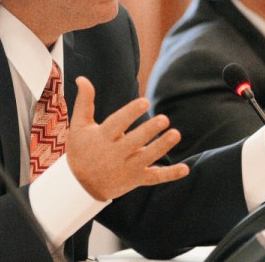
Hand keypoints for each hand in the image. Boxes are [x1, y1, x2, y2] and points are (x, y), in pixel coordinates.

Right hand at [66, 76, 189, 200]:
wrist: (79, 186)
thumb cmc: (80, 150)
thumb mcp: (79, 126)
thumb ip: (84, 102)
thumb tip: (82, 78)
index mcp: (101, 138)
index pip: (117, 124)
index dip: (130, 113)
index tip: (145, 102)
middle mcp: (114, 155)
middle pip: (133, 142)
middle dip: (149, 131)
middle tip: (164, 119)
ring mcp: (126, 169)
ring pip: (146, 158)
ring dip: (162, 147)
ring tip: (176, 134)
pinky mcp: (135, 180)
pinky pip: (154, 178)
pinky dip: (170, 175)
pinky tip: (185, 169)